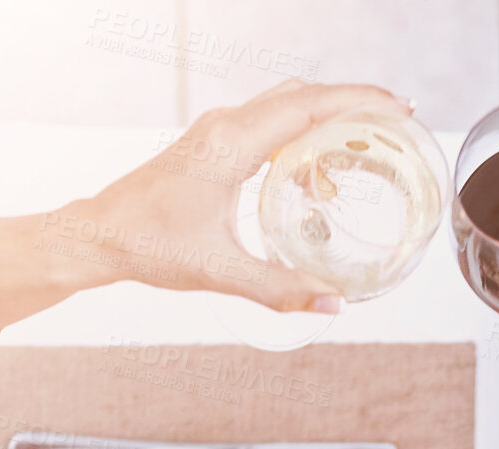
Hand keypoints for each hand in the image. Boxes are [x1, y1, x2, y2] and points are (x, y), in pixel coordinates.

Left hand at [67, 80, 413, 311]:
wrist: (100, 234)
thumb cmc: (149, 245)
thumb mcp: (221, 271)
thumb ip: (279, 288)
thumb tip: (332, 304)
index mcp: (232, 144)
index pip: (310, 106)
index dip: (359, 103)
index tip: (398, 109)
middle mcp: (226, 126)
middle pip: (305, 95)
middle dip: (354, 104)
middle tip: (395, 123)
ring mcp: (218, 131)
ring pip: (287, 106)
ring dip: (328, 120)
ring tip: (363, 151)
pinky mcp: (213, 144)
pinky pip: (269, 124)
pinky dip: (302, 136)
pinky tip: (314, 179)